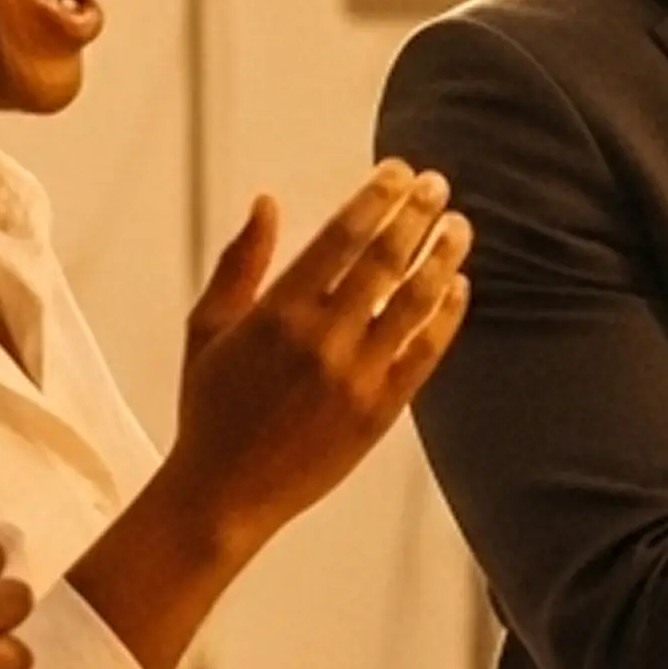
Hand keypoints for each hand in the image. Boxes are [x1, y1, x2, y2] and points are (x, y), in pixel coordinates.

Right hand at [153, 165, 473, 553]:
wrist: (223, 495)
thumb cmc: (211, 410)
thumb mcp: (208, 328)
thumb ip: (240, 262)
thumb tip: (266, 203)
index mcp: (277, 312)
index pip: (342, 236)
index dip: (377, 198)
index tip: (399, 173)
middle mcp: (322, 339)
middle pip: (386, 260)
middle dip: (417, 215)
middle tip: (438, 186)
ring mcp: (356, 377)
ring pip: (415, 302)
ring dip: (442, 258)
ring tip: (459, 229)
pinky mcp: (380, 412)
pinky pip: (425, 354)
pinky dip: (446, 316)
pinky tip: (457, 288)